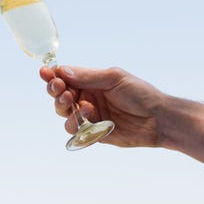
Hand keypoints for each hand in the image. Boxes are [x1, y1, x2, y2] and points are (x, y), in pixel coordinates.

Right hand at [40, 66, 164, 147]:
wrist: (159, 119)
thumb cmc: (140, 93)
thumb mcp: (114, 78)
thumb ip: (88, 76)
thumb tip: (63, 71)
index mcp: (91, 82)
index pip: (65, 77)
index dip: (53, 75)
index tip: (45, 72)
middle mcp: (87, 98)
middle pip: (60, 96)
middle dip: (56, 91)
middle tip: (60, 88)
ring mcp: (89, 116)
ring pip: (64, 114)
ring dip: (64, 107)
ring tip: (77, 102)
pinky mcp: (93, 133)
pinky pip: (75, 131)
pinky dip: (75, 123)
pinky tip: (87, 115)